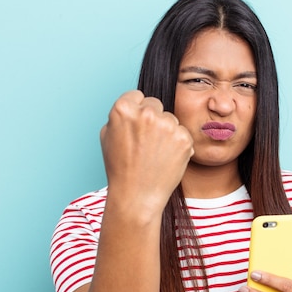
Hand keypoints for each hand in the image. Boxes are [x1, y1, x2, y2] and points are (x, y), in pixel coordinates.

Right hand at [100, 90, 193, 212]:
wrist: (137, 196)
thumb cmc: (120, 168)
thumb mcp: (107, 136)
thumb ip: (121, 116)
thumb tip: (133, 105)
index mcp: (124, 108)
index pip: (137, 96)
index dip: (136, 111)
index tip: (136, 126)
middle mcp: (147, 113)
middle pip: (155, 105)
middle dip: (152, 119)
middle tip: (146, 142)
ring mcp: (168, 125)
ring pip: (170, 119)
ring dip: (166, 131)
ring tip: (155, 153)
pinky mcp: (184, 138)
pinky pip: (182, 133)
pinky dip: (178, 144)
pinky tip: (166, 158)